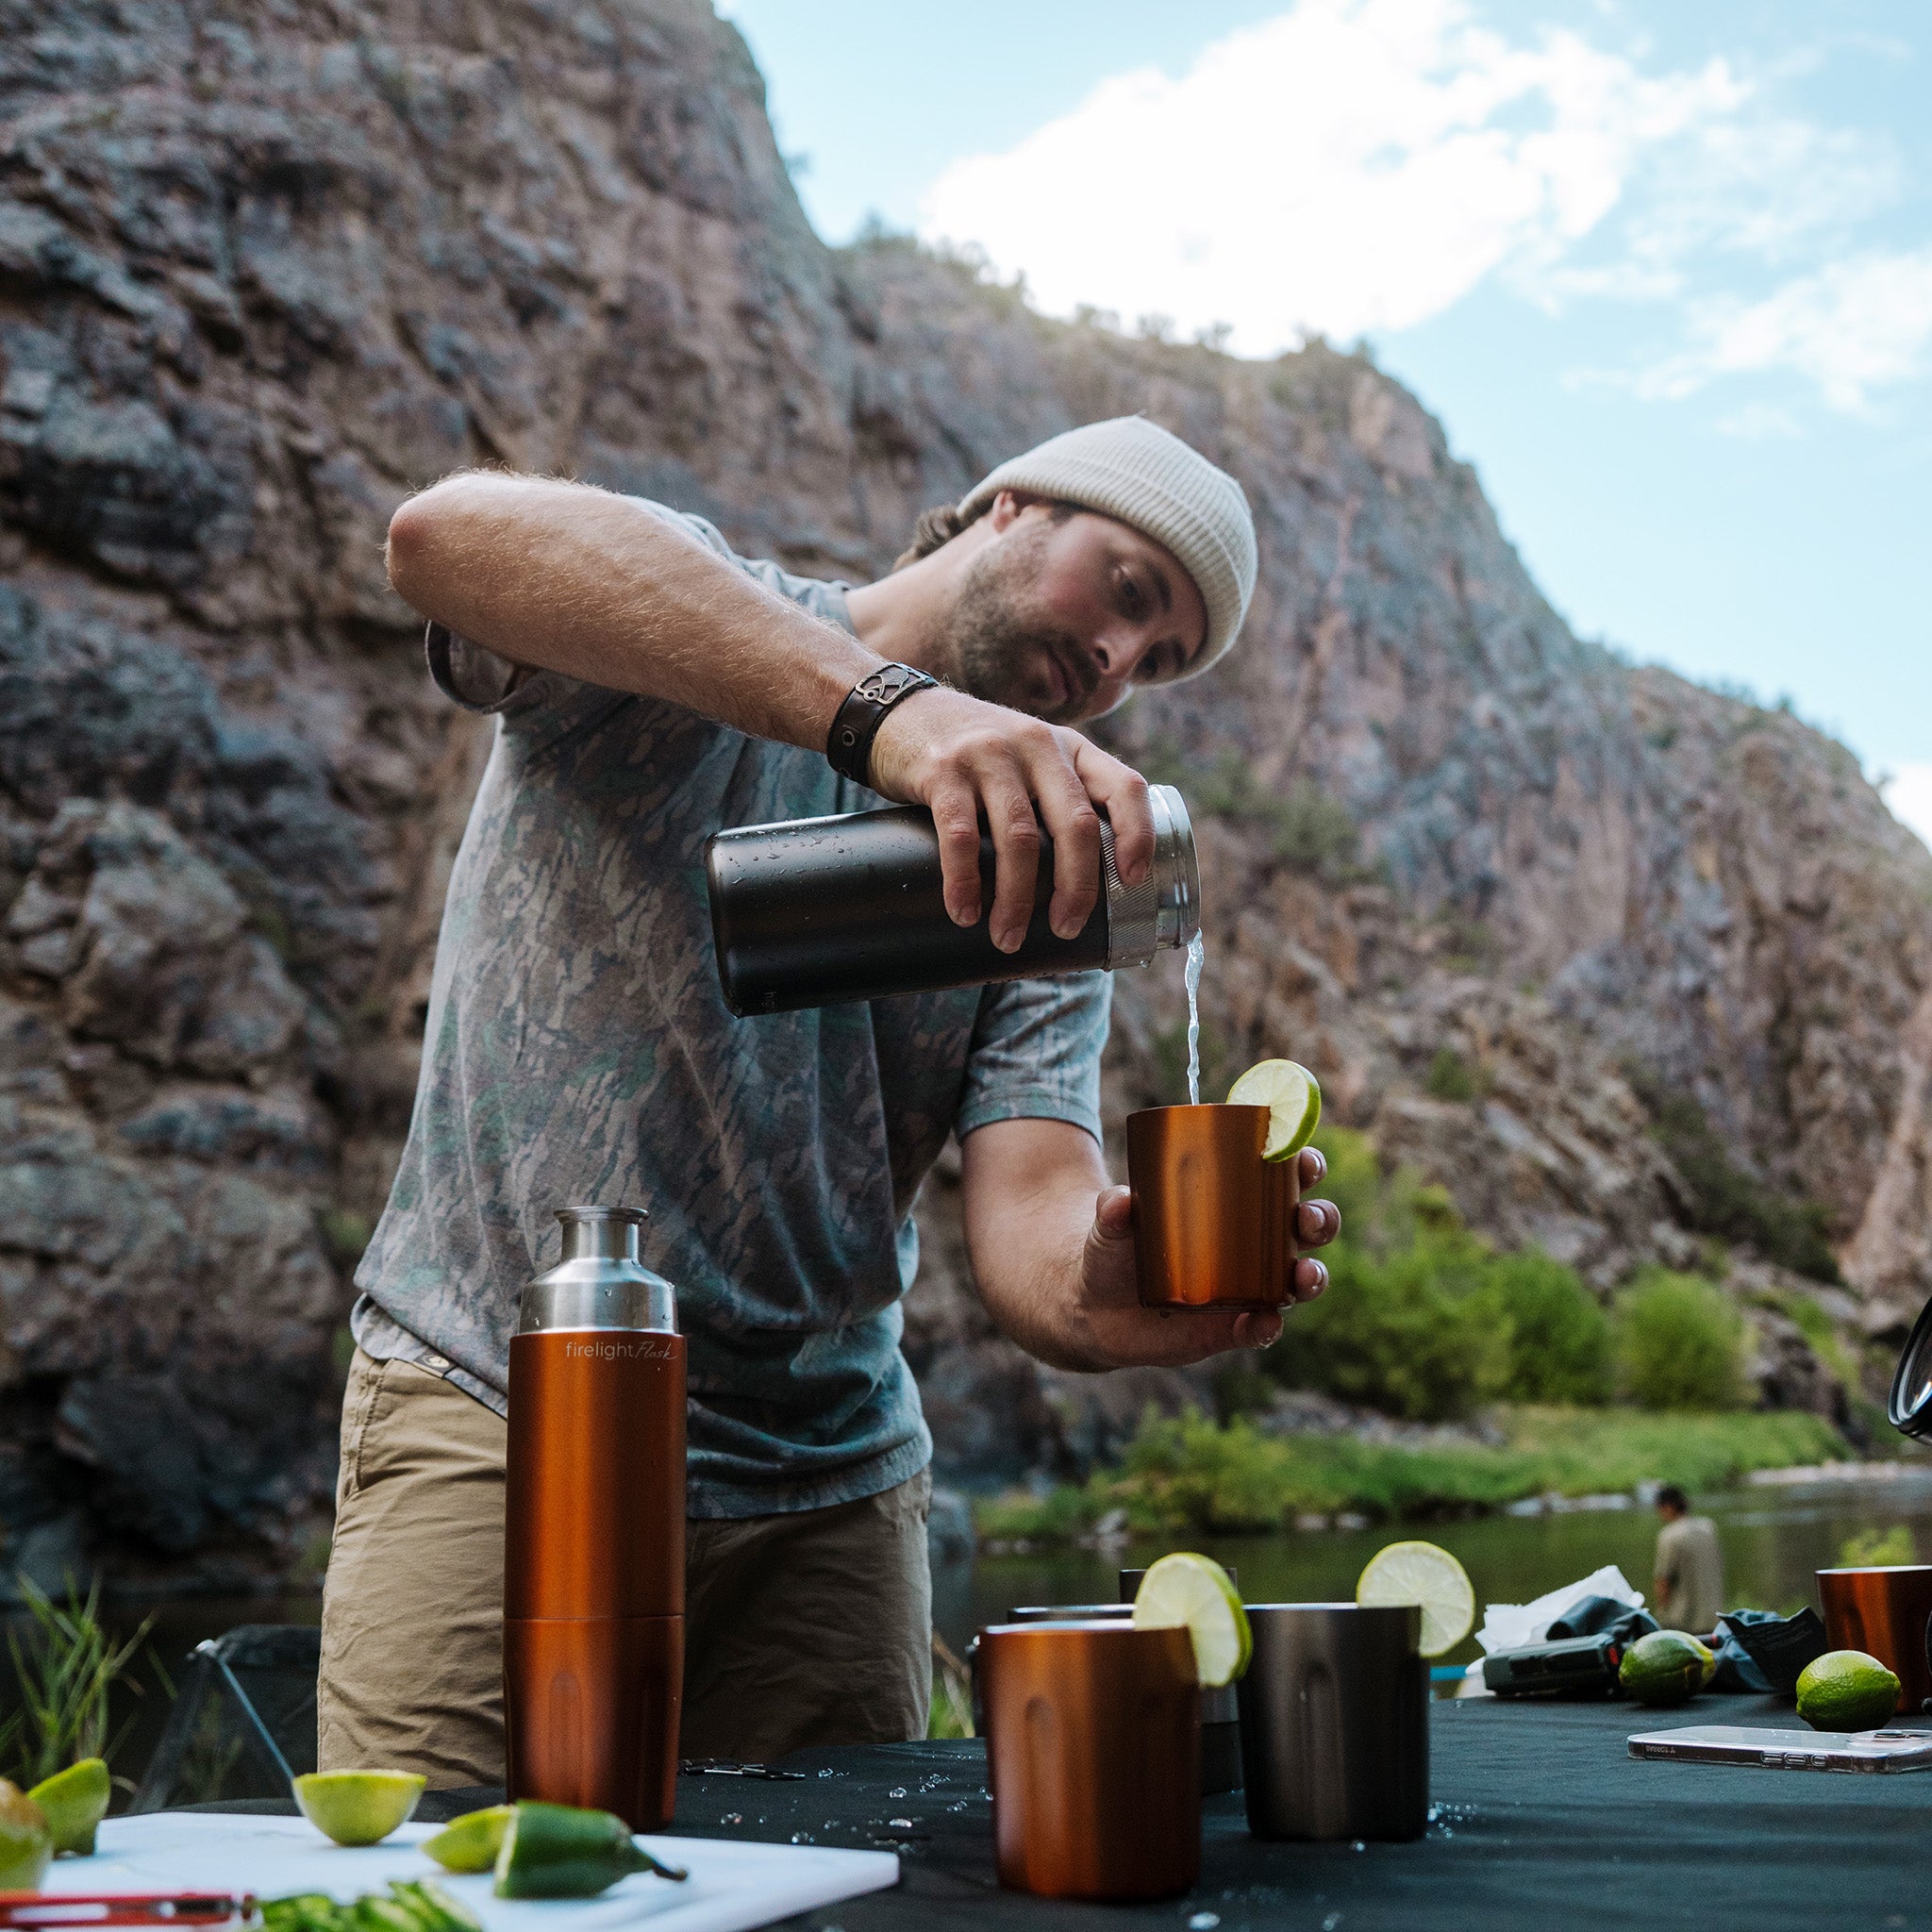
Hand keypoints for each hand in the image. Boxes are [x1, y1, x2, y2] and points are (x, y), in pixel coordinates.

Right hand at [866, 685, 1154, 952]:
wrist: (900, 712)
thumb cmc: (975, 752)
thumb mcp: (1030, 757)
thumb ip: (1057, 796)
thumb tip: (1083, 883)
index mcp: (1070, 747)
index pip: (1124, 786)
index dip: (1137, 836)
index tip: (1133, 881)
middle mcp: (1037, 744)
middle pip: (1074, 825)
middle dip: (1075, 887)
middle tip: (1066, 928)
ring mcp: (990, 754)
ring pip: (1020, 838)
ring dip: (1016, 898)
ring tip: (1008, 936)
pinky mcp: (943, 770)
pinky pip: (962, 836)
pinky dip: (965, 882)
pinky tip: (964, 913)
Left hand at [1067, 1146, 1340, 1370]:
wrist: (1095, 1306)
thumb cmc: (1116, 1248)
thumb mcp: (1110, 1225)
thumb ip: (1113, 1211)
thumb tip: (1118, 1200)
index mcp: (1236, 1204)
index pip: (1283, 1178)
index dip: (1303, 1166)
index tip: (1304, 1158)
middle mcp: (1252, 1245)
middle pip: (1305, 1228)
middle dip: (1320, 1220)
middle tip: (1307, 1218)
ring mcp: (1246, 1288)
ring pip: (1296, 1279)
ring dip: (1311, 1276)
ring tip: (1303, 1273)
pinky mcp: (1230, 1328)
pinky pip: (1261, 1329)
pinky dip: (1267, 1326)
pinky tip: (1265, 1321)